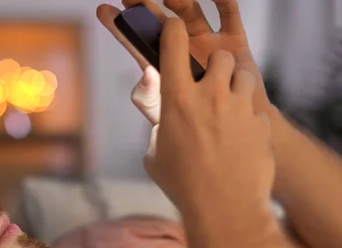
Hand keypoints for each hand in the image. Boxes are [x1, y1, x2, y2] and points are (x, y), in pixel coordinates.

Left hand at [97, 0, 270, 118]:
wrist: (237, 140)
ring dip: (179, 1)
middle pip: (161, 23)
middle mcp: (183, 53)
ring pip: (192, 14)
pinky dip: (224, 1)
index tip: (104, 11)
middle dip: (145, 7)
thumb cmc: (198, 134)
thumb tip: (146, 73)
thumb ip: (150, 99)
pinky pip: (229, 17)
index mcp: (163, 70)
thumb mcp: (167, 121)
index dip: (121, 29)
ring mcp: (207, 45)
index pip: (137, 46)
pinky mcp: (234, 44)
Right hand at [146, 19, 273, 215]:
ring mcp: (240, 107)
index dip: (172, 30)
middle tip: (209, 85)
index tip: (172, 29)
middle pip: (219, 56)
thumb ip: (159, 126)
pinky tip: (238, 139)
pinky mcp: (261, 123)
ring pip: (244, 74)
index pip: (174, 43)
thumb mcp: (154, 154)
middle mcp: (210, 95)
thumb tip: (161, 117)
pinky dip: (247, 117)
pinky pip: (255, 109)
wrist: (223, 209)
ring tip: (226, 108)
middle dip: (215, 67)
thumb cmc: (182, 184)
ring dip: (234, 85)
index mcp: (177, 99)